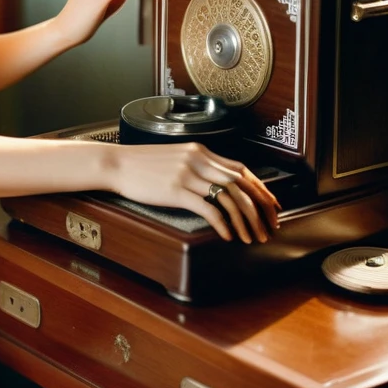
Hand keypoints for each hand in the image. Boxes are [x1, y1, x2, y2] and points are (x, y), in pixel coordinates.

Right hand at [112, 141, 280, 242]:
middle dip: (260, 207)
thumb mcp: (174, 158)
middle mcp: (198, 159)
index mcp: (200, 151)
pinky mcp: (176, 190)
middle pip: (241, 184)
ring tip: (251, 237)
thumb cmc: (142, 164)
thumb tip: (217, 184)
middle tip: (269, 226)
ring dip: (245, 220)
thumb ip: (196, 166)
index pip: (241, 169)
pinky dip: (223, 224)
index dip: (261, 188)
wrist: (116, 163)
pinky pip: (208, 208)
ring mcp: (187, 174)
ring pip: (229, 197)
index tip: (271, 205)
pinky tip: (227, 236)